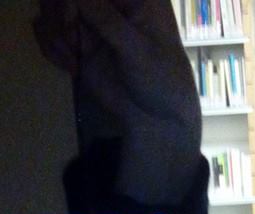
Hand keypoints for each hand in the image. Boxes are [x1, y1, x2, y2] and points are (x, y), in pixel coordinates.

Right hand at [34, 0, 201, 203]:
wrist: (156, 115)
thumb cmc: (159, 79)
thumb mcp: (137, 50)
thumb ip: (106, 20)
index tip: (70, 21)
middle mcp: (110, 2)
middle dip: (59, 15)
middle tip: (73, 45)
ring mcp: (91, 19)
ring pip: (52, 7)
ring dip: (54, 33)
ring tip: (72, 61)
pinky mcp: (78, 41)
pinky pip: (49, 30)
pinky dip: (52, 47)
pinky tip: (72, 68)